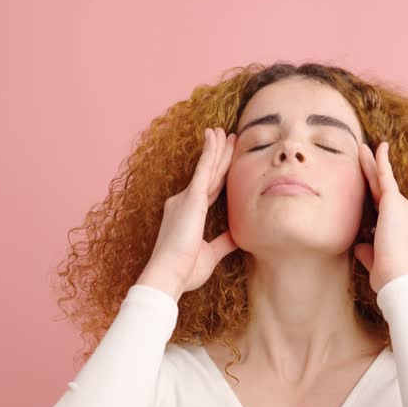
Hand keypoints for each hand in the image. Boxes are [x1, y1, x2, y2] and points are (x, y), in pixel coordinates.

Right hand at [140, 127, 240, 298]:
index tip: (226, 160)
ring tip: (224, 131)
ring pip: (208, 168)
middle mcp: (184, 202)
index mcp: (188, 215)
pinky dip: (210, 152)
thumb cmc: (185, 270)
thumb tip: (238, 236)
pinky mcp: (191, 198)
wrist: (169, 274)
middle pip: (209, 175)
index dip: (219, 174)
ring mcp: (186, 198)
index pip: (209, 190)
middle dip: (219, 155)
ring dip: (217, 148)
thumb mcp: (211, 254)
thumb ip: (224, 242)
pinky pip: (203, 169)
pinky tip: (214, 136)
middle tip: (228, 136)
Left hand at [353, 140, 407, 292]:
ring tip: (360, 148)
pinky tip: (378, 146)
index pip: (385, 210)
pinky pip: (385, 176)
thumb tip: (359, 246)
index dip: (376, 199)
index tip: (370, 188)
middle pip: (384, 190)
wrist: (397, 278)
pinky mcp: (394, 201)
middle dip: (374, 172)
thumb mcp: (375, 261)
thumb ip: (368, 251)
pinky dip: (381, 161)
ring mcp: (404, 206)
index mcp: (405, 226)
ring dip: (370, 165)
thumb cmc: (387, 275)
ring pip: (381, 182)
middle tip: (366, 153)